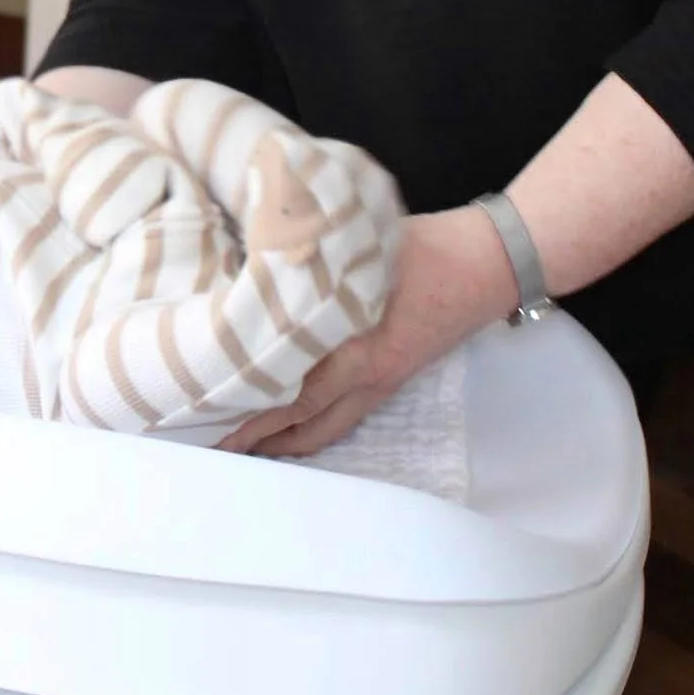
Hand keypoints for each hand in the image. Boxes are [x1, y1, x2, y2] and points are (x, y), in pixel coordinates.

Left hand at [215, 205, 515, 457]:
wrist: (485, 263)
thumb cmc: (423, 250)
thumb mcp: (360, 251)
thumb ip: (309, 263)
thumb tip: (251, 270)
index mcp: (356, 350)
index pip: (292, 397)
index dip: (250, 414)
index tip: (208, 418)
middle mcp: (366, 376)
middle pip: (303, 425)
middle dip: (256, 439)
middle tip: (212, 444)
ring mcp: (381, 382)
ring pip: (325, 428)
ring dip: (283, 438)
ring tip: (242, 443)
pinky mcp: (391, 376)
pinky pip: (344, 415)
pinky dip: (311, 423)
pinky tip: (287, 418)